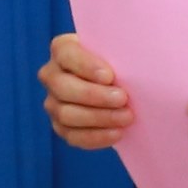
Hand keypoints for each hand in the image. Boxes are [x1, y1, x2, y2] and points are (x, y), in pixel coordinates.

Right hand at [40, 33, 131, 150]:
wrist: (123, 88)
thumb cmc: (122, 64)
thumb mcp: (121, 51)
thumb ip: (122, 53)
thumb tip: (135, 63)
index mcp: (63, 49)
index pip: (66, 54)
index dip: (85, 66)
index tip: (110, 76)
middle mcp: (51, 75)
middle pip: (62, 86)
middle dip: (94, 95)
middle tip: (123, 98)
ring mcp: (53, 102)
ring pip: (65, 114)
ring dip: (98, 117)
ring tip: (126, 117)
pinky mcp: (61, 126)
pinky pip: (72, 136)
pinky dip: (96, 137)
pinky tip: (117, 133)